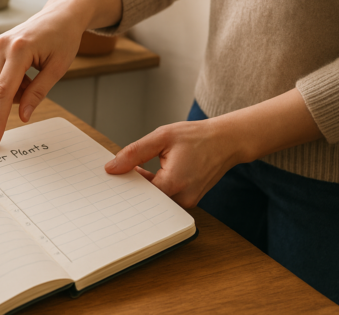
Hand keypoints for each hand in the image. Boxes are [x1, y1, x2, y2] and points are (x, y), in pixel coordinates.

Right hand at [0, 0, 122, 146]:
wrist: (62, 14)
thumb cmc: (64, 38)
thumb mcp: (57, 69)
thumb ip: (38, 93)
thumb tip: (22, 115)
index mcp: (20, 49)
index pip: (3, 92)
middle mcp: (3, 45)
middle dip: (12, 99)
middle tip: (34, 90)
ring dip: (11, 90)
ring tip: (33, 77)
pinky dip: (10, 81)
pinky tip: (26, 72)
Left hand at [104, 119, 241, 207]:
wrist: (227, 141)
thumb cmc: (197, 137)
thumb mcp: (161, 137)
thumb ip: (134, 153)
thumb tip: (112, 167)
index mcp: (173, 183)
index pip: (137, 194)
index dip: (124, 184)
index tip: (116, 173)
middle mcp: (182, 198)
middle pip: (146, 199)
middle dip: (134, 185)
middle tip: (125, 169)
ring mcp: (188, 201)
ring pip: (156, 199)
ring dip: (146, 185)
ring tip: (142, 167)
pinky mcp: (190, 199)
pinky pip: (167, 196)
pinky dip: (158, 186)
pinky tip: (155, 171)